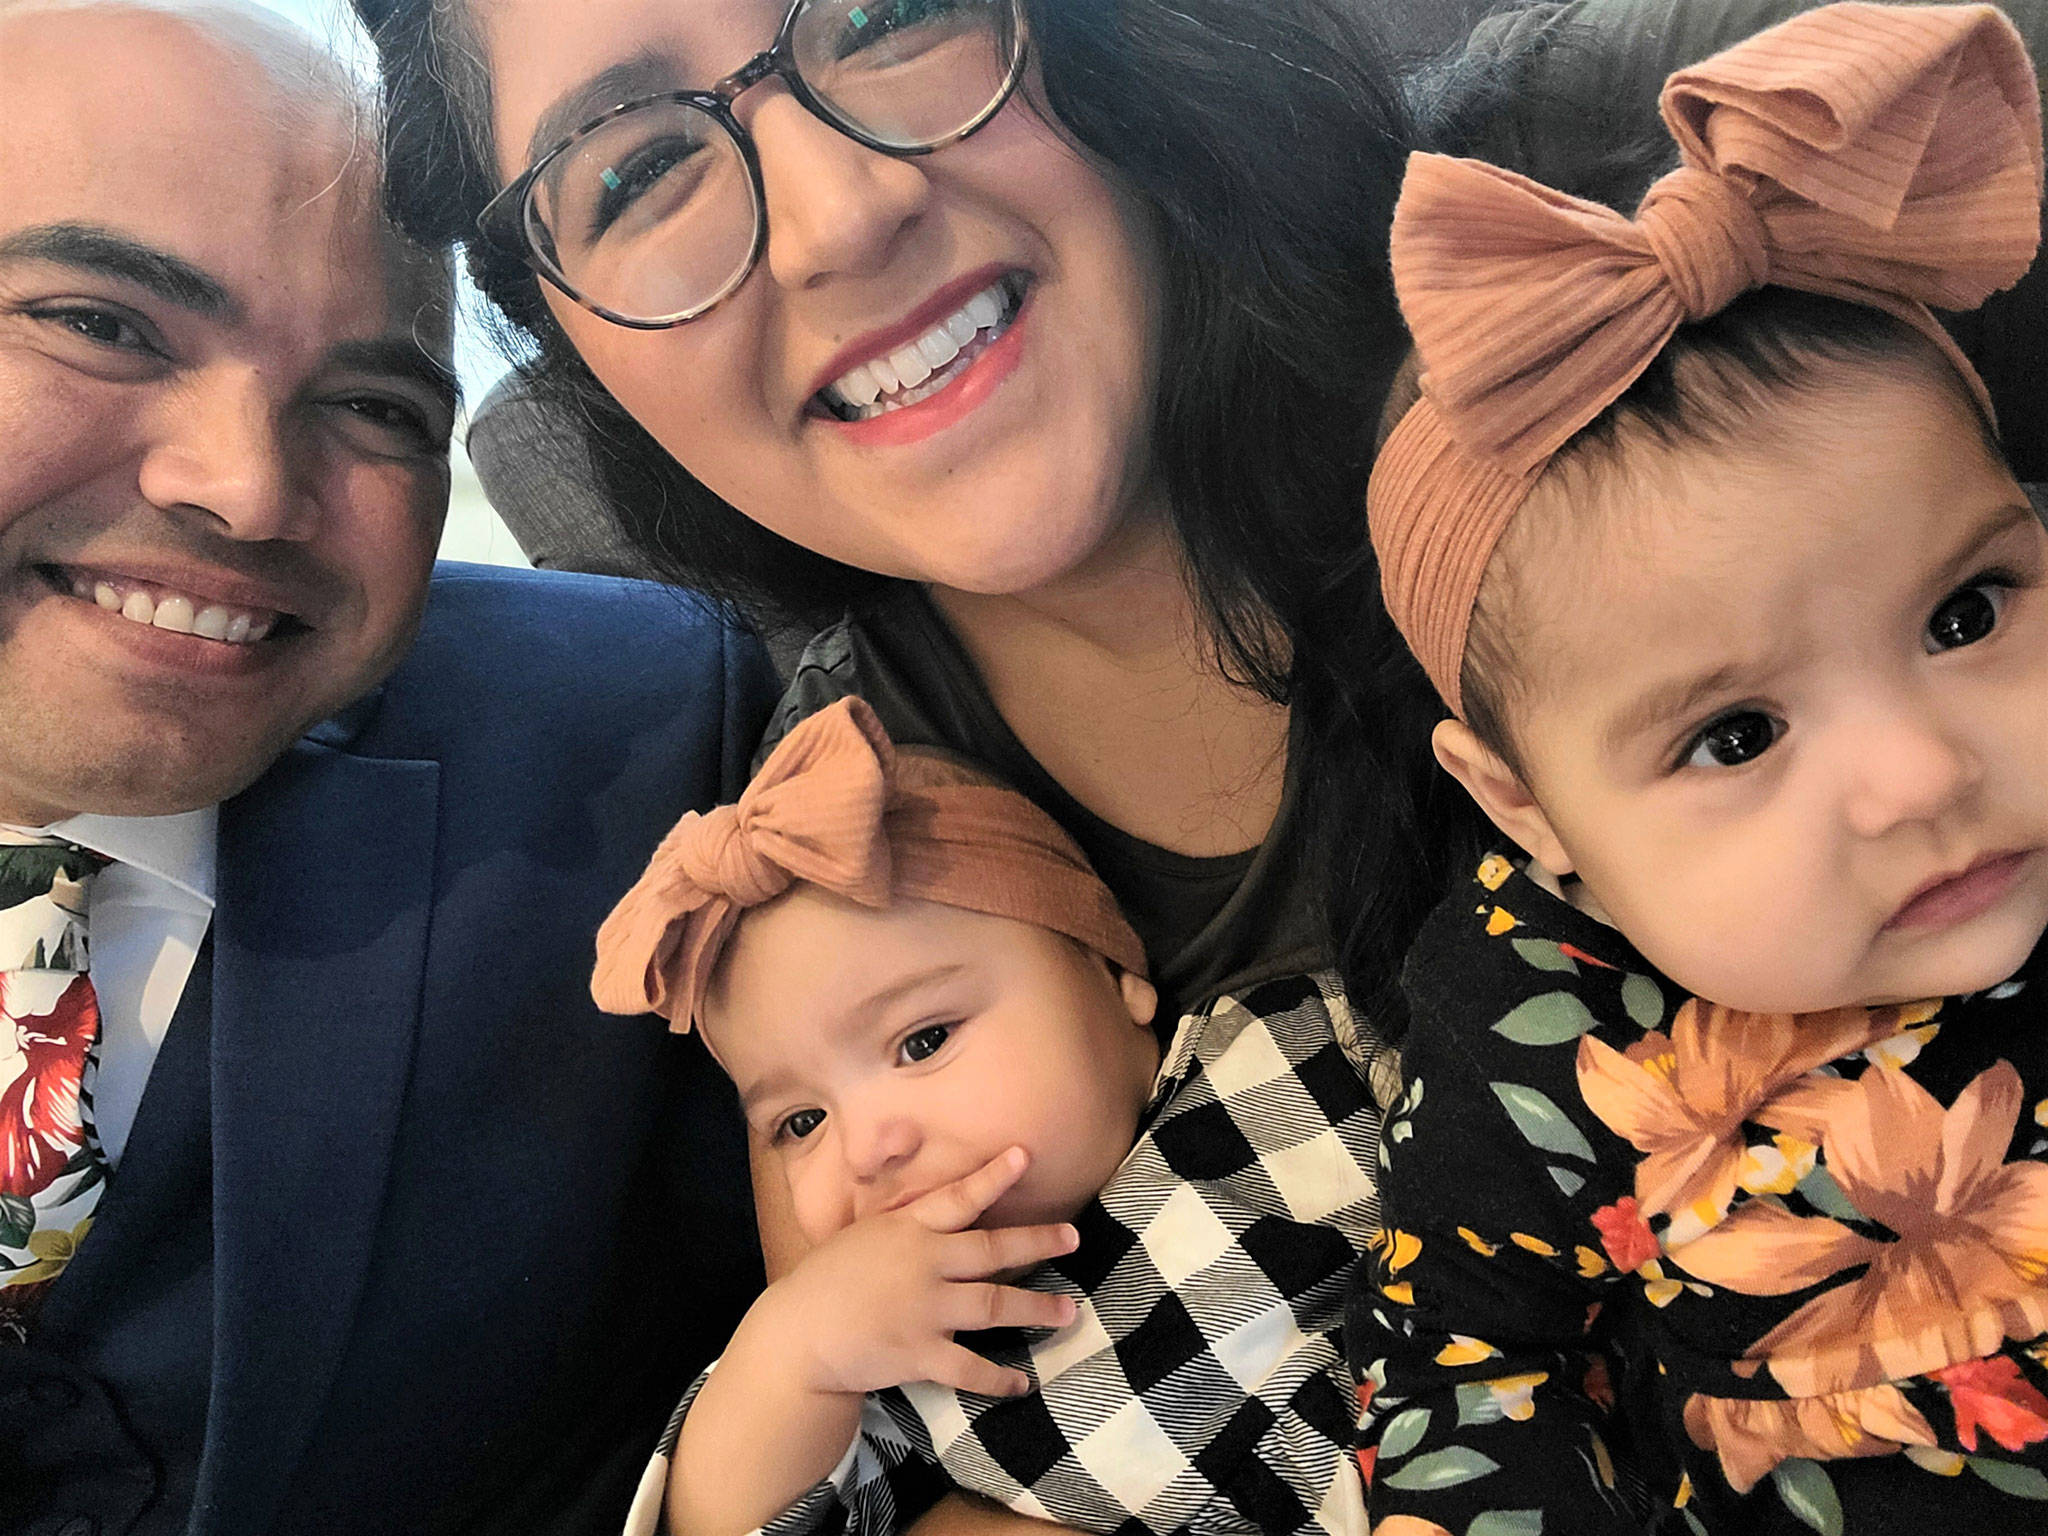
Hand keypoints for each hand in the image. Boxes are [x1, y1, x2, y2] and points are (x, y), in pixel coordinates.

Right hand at [763, 1146, 1080, 1399]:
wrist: (796, 1336)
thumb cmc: (824, 1282)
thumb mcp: (861, 1237)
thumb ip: (902, 1227)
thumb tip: (935, 1213)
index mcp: (906, 1230)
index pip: (958, 1197)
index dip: (993, 1177)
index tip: (1025, 1156)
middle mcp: (923, 1265)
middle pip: (993, 1250)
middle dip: (1037, 1243)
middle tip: (1073, 1238)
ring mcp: (925, 1311)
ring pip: (994, 1307)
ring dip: (1035, 1309)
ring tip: (1069, 1312)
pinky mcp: (919, 1354)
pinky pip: (969, 1369)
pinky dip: (998, 1379)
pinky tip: (1022, 1383)